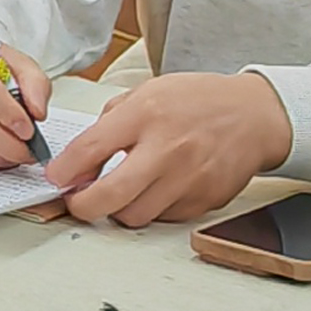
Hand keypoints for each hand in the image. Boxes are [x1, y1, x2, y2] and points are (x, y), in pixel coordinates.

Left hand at [45, 69, 291, 227]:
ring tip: (118, 193)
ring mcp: (188, 178)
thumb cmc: (198, 101)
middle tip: (77, 201)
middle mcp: (167, 149)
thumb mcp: (146, 93)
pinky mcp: (205, 200)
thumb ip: (108, 124)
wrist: (255, 116)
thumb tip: (78, 162)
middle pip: (110, 196)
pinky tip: (153, 191)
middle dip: (82, 206)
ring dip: (118, 210)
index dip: (64, 170)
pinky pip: (164, 218)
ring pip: (135, 216)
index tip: (56, 178)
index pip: (89, 149)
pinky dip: (150, 209)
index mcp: (146, 114)